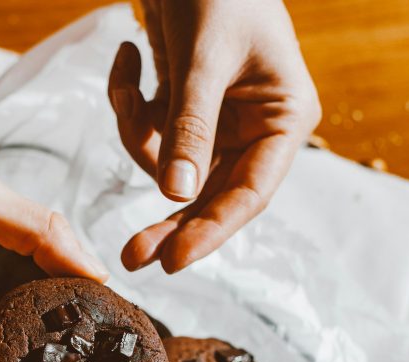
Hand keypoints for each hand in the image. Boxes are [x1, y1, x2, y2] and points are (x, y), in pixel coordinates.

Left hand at [108, 0, 320, 272]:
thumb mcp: (203, 59)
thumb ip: (191, 127)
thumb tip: (175, 194)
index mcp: (283, 117)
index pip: (250, 193)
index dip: (211, 230)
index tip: (172, 260)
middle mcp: (255, 126)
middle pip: (209, 194)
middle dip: (166, 217)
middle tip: (130, 255)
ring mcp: (218, 118)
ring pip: (168, 162)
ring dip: (135, 131)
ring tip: (125, 82)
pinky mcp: (183, 105)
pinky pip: (149, 129)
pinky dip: (128, 102)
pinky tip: (126, 55)